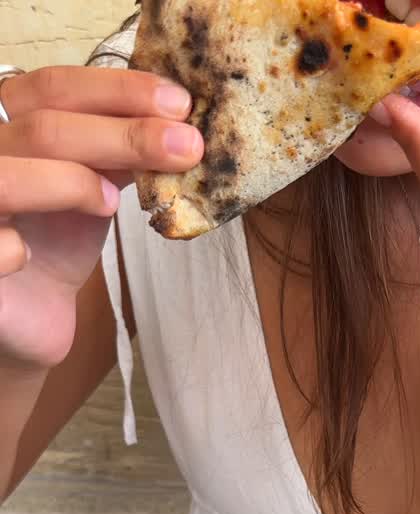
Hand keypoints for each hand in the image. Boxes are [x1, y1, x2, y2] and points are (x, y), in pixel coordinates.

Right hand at [0, 66, 202, 369]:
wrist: (33, 303)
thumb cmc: (57, 234)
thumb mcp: (94, 181)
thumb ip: (120, 151)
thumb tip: (177, 123)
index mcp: (8, 120)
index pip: (54, 88)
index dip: (116, 92)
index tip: (178, 104)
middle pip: (44, 129)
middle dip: (123, 136)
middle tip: (187, 146)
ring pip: (8, 178)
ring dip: (71, 185)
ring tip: (112, 203)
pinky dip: (14, 251)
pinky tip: (30, 258)